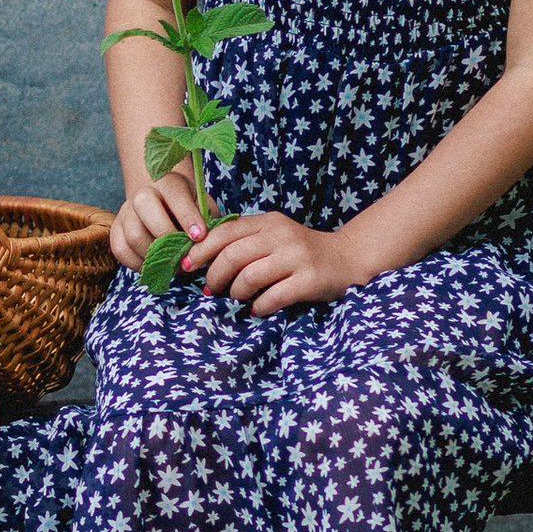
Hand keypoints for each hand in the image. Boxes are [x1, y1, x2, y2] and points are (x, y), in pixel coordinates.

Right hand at [110, 169, 208, 271]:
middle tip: (183, 254)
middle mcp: (142, 193)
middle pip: (144, 207)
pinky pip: (121, 251)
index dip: (187, 216)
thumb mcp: (204, 208)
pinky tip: (156, 265)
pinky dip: (140, 264)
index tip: (199, 236)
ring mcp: (126, 212)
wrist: (164, 207)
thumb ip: (208, 221)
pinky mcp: (115, 231)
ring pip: (133, 235)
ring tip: (173, 263)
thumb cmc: (190, 209)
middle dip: (166, 236)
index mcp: (168, 182)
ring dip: (155, 255)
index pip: (175, 195)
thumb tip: (207, 243)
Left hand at [179, 207, 370, 315]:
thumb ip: (244, 240)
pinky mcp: (308, 281)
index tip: (186, 266)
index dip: (200, 250)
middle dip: (214, 277)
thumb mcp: (273, 235)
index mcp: (268, 222)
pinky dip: (258, 307)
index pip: (224, 232)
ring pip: (249, 278)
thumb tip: (200, 257)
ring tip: (237, 299)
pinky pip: (271, 298)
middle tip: (211, 290)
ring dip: (235, 294)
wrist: (347, 259)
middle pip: (232, 256)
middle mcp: (281, 236)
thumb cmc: (300, 251)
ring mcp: (296, 258)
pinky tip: (257, 309)